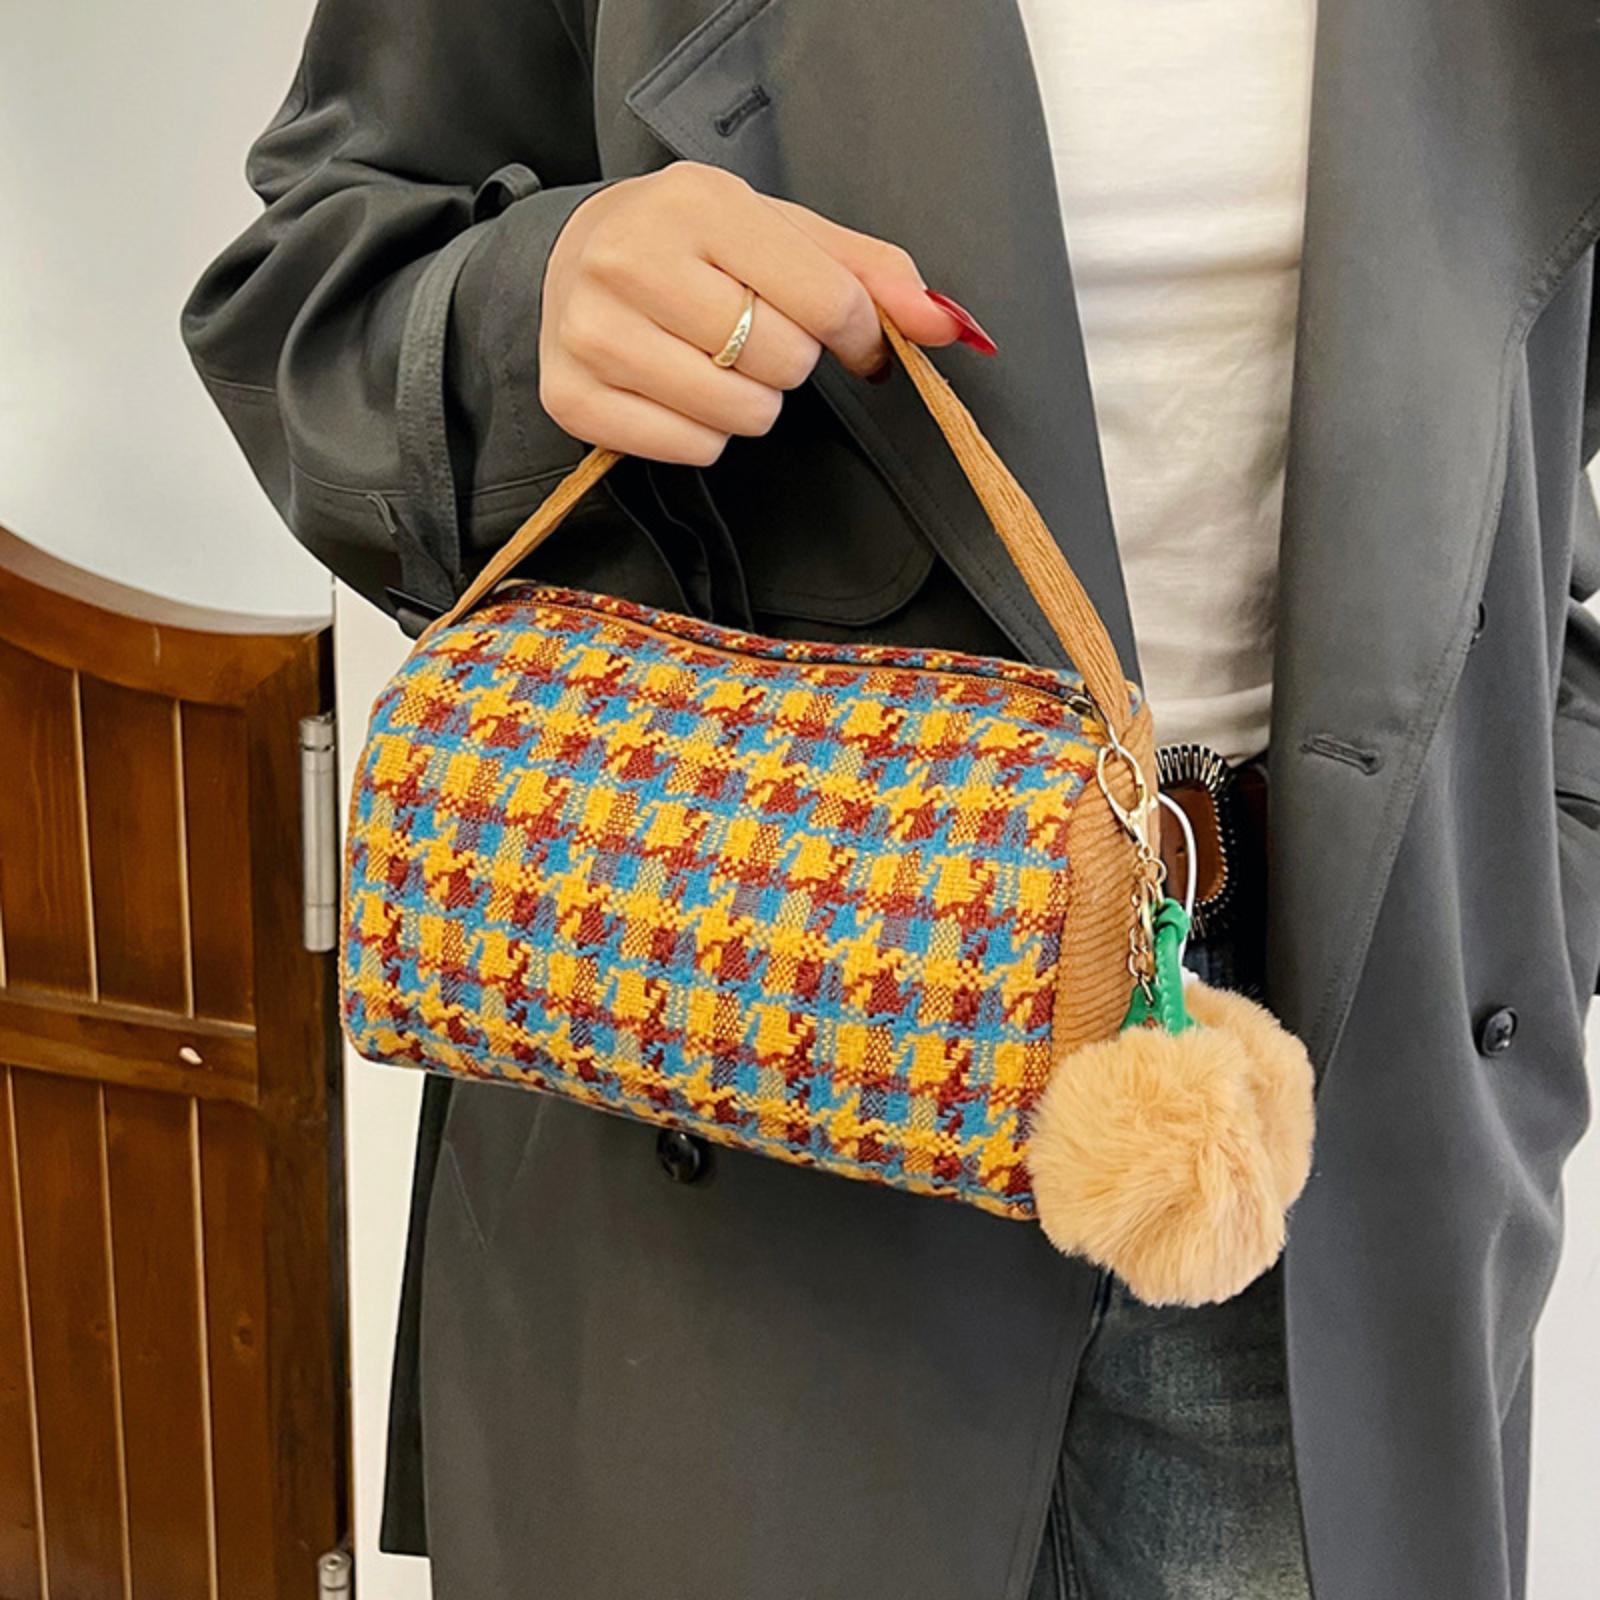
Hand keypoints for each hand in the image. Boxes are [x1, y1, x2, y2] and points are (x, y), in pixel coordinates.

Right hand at [538, 161, 994, 465]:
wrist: (574, 257)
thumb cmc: (696, 246)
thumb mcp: (784, 234)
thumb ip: (871, 273)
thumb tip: (949, 325)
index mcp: (699, 203)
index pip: (828, 300)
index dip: (858, 332)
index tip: (850, 334)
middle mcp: (632, 261)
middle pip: (783, 363)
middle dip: (789, 361)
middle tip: (752, 335)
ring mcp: (593, 333)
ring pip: (739, 414)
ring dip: (750, 403)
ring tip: (716, 363)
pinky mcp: (573, 398)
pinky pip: (691, 449)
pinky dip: (703, 435)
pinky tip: (679, 392)